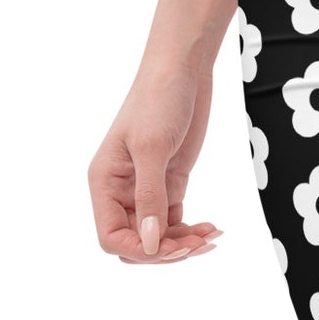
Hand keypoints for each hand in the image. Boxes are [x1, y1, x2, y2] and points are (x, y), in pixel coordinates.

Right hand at [87, 58, 223, 263]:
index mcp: (105, 182)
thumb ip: (150, 196)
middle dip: (163, 250)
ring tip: (211, 238)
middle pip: (135, 242)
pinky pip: (176, 220)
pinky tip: (213, 229)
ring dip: (183, 244)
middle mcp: (121, 190)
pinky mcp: (170, 182)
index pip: (110, 236)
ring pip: (158, 236)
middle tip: (197, 244)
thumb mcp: (152, 147)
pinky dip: (192, 230)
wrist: (183, 68)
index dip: (137, 249)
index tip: (168, 246)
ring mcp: (147, 188)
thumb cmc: (158, 99)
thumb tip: (149, 244)